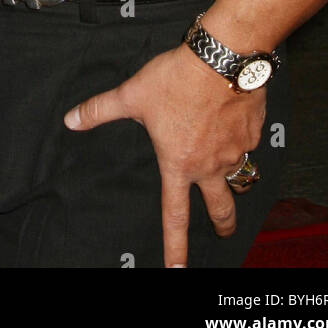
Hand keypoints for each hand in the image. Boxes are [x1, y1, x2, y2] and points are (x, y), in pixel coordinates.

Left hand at [63, 42, 266, 267]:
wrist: (222, 57)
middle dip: (222, 223)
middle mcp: (210, 164)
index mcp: (179, 163)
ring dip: (234, 176)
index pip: (175, 216)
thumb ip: (101, 110)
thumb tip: (73, 119)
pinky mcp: (254, 132)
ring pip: (238, 173)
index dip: (175, 248)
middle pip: (220, 207)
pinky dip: (241, 136)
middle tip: (223, 230)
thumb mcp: (133, 94)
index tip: (178, 270)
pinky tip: (232, 117)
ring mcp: (236, 150)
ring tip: (227, 168)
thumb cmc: (178, 77)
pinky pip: (248, 142)